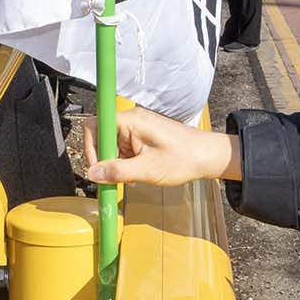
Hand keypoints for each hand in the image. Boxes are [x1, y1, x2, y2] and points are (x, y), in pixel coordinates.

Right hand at [83, 106, 240, 186]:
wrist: (208, 157)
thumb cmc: (183, 159)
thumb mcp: (146, 170)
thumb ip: (116, 171)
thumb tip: (92, 174)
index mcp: (131, 121)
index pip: (95, 125)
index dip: (91, 147)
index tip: (97, 167)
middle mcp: (132, 120)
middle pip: (102, 137)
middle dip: (105, 159)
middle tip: (114, 179)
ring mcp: (137, 128)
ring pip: (112, 145)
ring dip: (116, 164)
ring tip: (131, 178)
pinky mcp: (143, 137)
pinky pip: (124, 148)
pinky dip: (125, 163)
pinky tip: (137, 174)